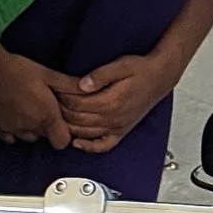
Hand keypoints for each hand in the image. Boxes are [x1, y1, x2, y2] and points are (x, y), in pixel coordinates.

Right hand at [0, 48, 75, 149]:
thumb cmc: (17, 69)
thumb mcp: (47, 74)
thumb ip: (68, 85)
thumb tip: (87, 88)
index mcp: (47, 116)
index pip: (62, 142)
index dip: (64, 134)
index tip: (60, 121)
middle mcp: (31, 127)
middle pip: (45, 137)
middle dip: (47, 127)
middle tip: (42, 108)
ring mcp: (13, 129)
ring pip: (27, 138)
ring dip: (30, 129)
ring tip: (27, 110)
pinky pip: (9, 138)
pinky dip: (13, 132)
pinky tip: (12, 118)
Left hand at [60, 52, 174, 153]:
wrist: (160, 77)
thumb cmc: (142, 70)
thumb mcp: (122, 65)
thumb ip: (100, 75)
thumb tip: (82, 84)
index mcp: (112, 101)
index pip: (77, 103)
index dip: (63, 97)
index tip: (55, 89)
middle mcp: (114, 117)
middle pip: (77, 119)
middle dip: (61, 111)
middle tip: (51, 102)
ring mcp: (117, 127)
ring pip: (85, 133)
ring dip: (69, 127)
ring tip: (57, 117)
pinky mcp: (121, 131)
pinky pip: (103, 146)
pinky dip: (89, 147)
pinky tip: (78, 142)